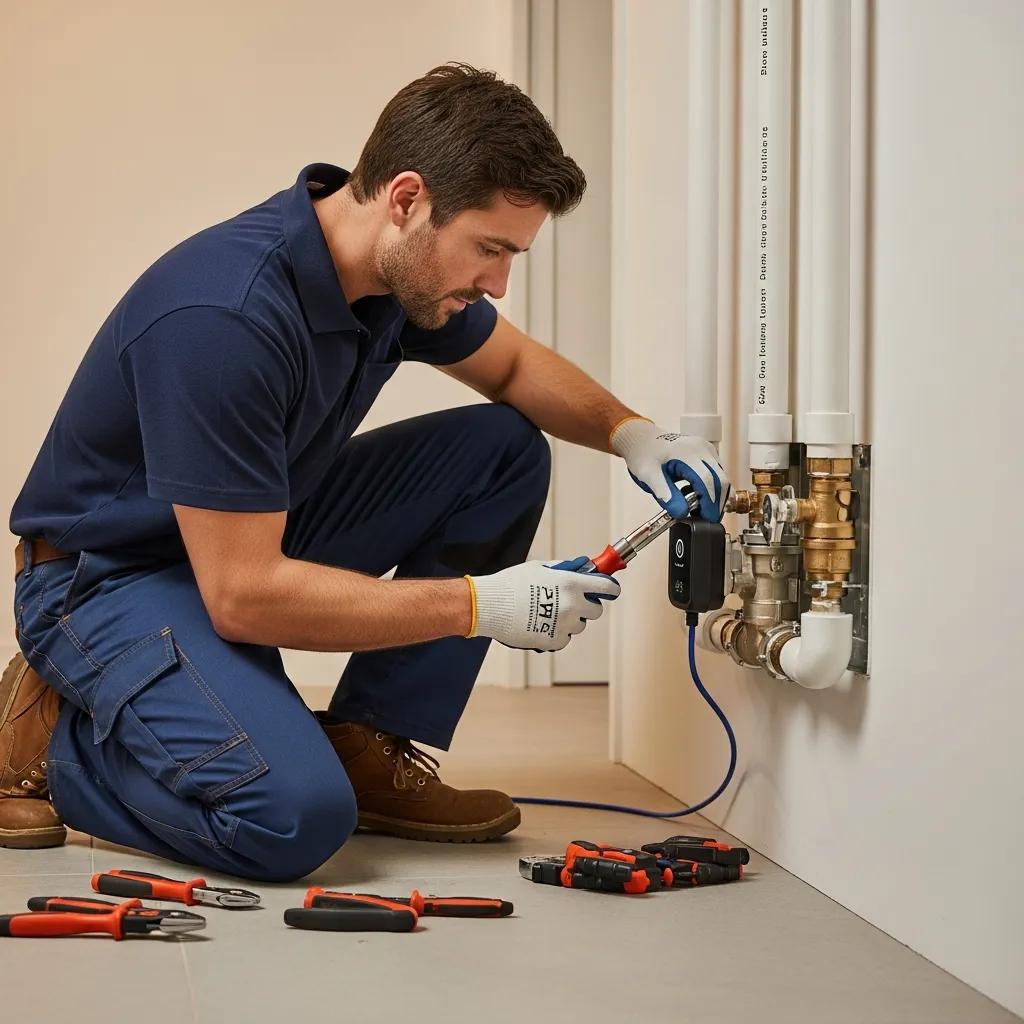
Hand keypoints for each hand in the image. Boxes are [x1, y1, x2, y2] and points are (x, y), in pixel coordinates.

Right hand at [466, 556, 620, 651]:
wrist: (490, 606)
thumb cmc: (512, 583)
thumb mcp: (541, 568)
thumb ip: (565, 569)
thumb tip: (582, 568)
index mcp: (571, 584)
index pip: (606, 588)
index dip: (610, 589)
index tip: (609, 590)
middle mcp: (572, 605)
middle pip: (596, 611)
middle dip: (587, 606)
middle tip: (573, 602)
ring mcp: (563, 625)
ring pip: (579, 626)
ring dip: (570, 620)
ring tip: (548, 613)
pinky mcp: (553, 641)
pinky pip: (564, 638)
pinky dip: (557, 633)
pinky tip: (541, 624)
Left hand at [610, 418, 730, 520]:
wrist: (642, 439)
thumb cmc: (644, 454)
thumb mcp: (648, 476)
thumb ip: (664, 494)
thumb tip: (681, 513)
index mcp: (687, 453)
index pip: (708, 481)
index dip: (710, 503)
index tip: (708, 519)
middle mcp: (702, 449)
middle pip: (721, 480)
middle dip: (717, 503)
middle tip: (706, 519)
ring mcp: (706, 450)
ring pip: (722, 477)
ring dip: (716, 496)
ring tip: (700, 510)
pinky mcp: (707, 454)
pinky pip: (717, 473)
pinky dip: (712, 488)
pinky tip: (698, 497)